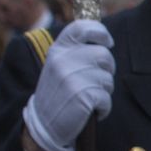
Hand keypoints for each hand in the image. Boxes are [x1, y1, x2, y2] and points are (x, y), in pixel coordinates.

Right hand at [21, 20, 114, 150]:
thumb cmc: (58, 92)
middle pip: (104, 54)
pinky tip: (89, 110)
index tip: (107, 42)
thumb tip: (104, 40)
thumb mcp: (59, 65)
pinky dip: (103, 107)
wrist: (43, 123)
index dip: (100, 32)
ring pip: (108, 78)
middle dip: (106, 70)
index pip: (82, 28)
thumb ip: (76, 51)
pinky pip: (106, 98)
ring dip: (103, 91)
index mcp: (58, 50)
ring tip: (86, 97)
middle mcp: (63, 60)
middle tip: (93, 83)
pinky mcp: (82, 96)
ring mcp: (72, 78)